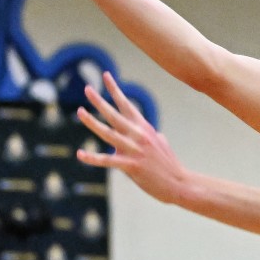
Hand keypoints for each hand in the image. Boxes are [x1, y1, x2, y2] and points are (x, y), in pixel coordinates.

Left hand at [77, 72, 186, 203]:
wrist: (179, 183)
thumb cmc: (168, 164)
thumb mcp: (159, 143)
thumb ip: (146, 136)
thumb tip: (140, 135)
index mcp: (144, 128)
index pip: (127, 105)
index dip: (115, 90)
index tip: (106, 76)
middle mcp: (139, 135)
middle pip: (115, 115)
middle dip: (100, 101)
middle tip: (87, 88)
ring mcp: (135, 150)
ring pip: (109, 133)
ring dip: (92, 122)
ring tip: (79, 111)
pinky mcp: (132, 165)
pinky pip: (108, 161)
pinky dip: (93, 158)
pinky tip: (80, 154)